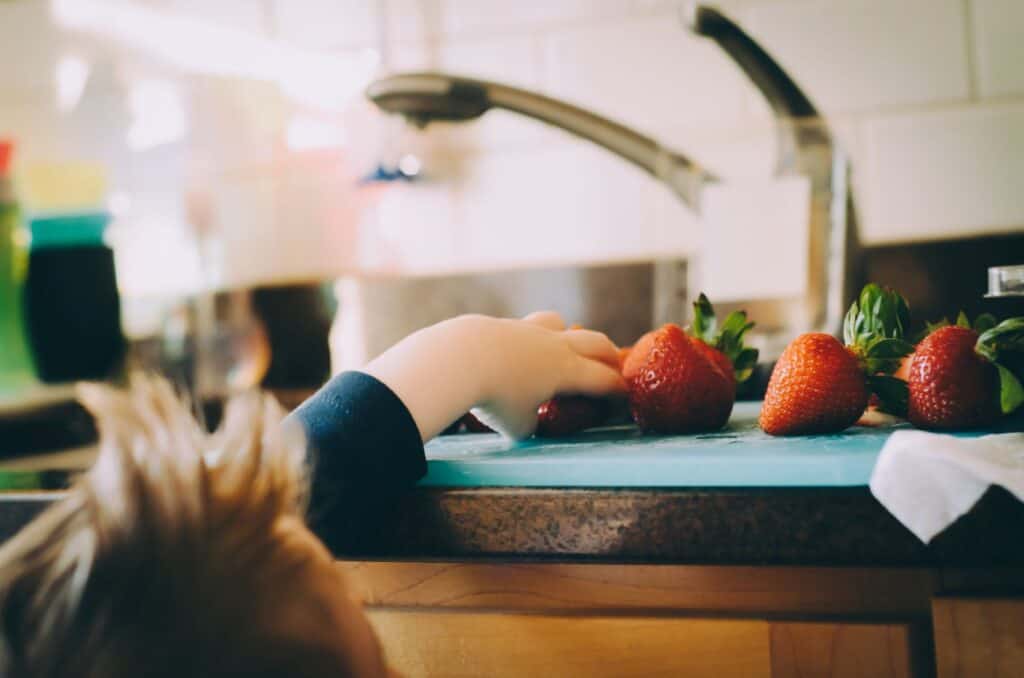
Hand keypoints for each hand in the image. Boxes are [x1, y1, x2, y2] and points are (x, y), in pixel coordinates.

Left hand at [363, 312, 625, 440]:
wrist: (460, 358)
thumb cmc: (495, 397)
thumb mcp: (517, 426)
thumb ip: (529, 424)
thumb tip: (526, 421)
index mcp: (567, 371)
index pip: (603, 379)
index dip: (618, 389)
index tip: (626, 394)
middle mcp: (554, 346)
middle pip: (594, 342)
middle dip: (607, 354)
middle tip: (614, 363)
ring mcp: (528, 330)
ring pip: (559, 323)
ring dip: (569, 334)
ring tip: (566, 345)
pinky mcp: (503, 325)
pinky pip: (526, 327)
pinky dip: (532, 337)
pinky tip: (519, 349)